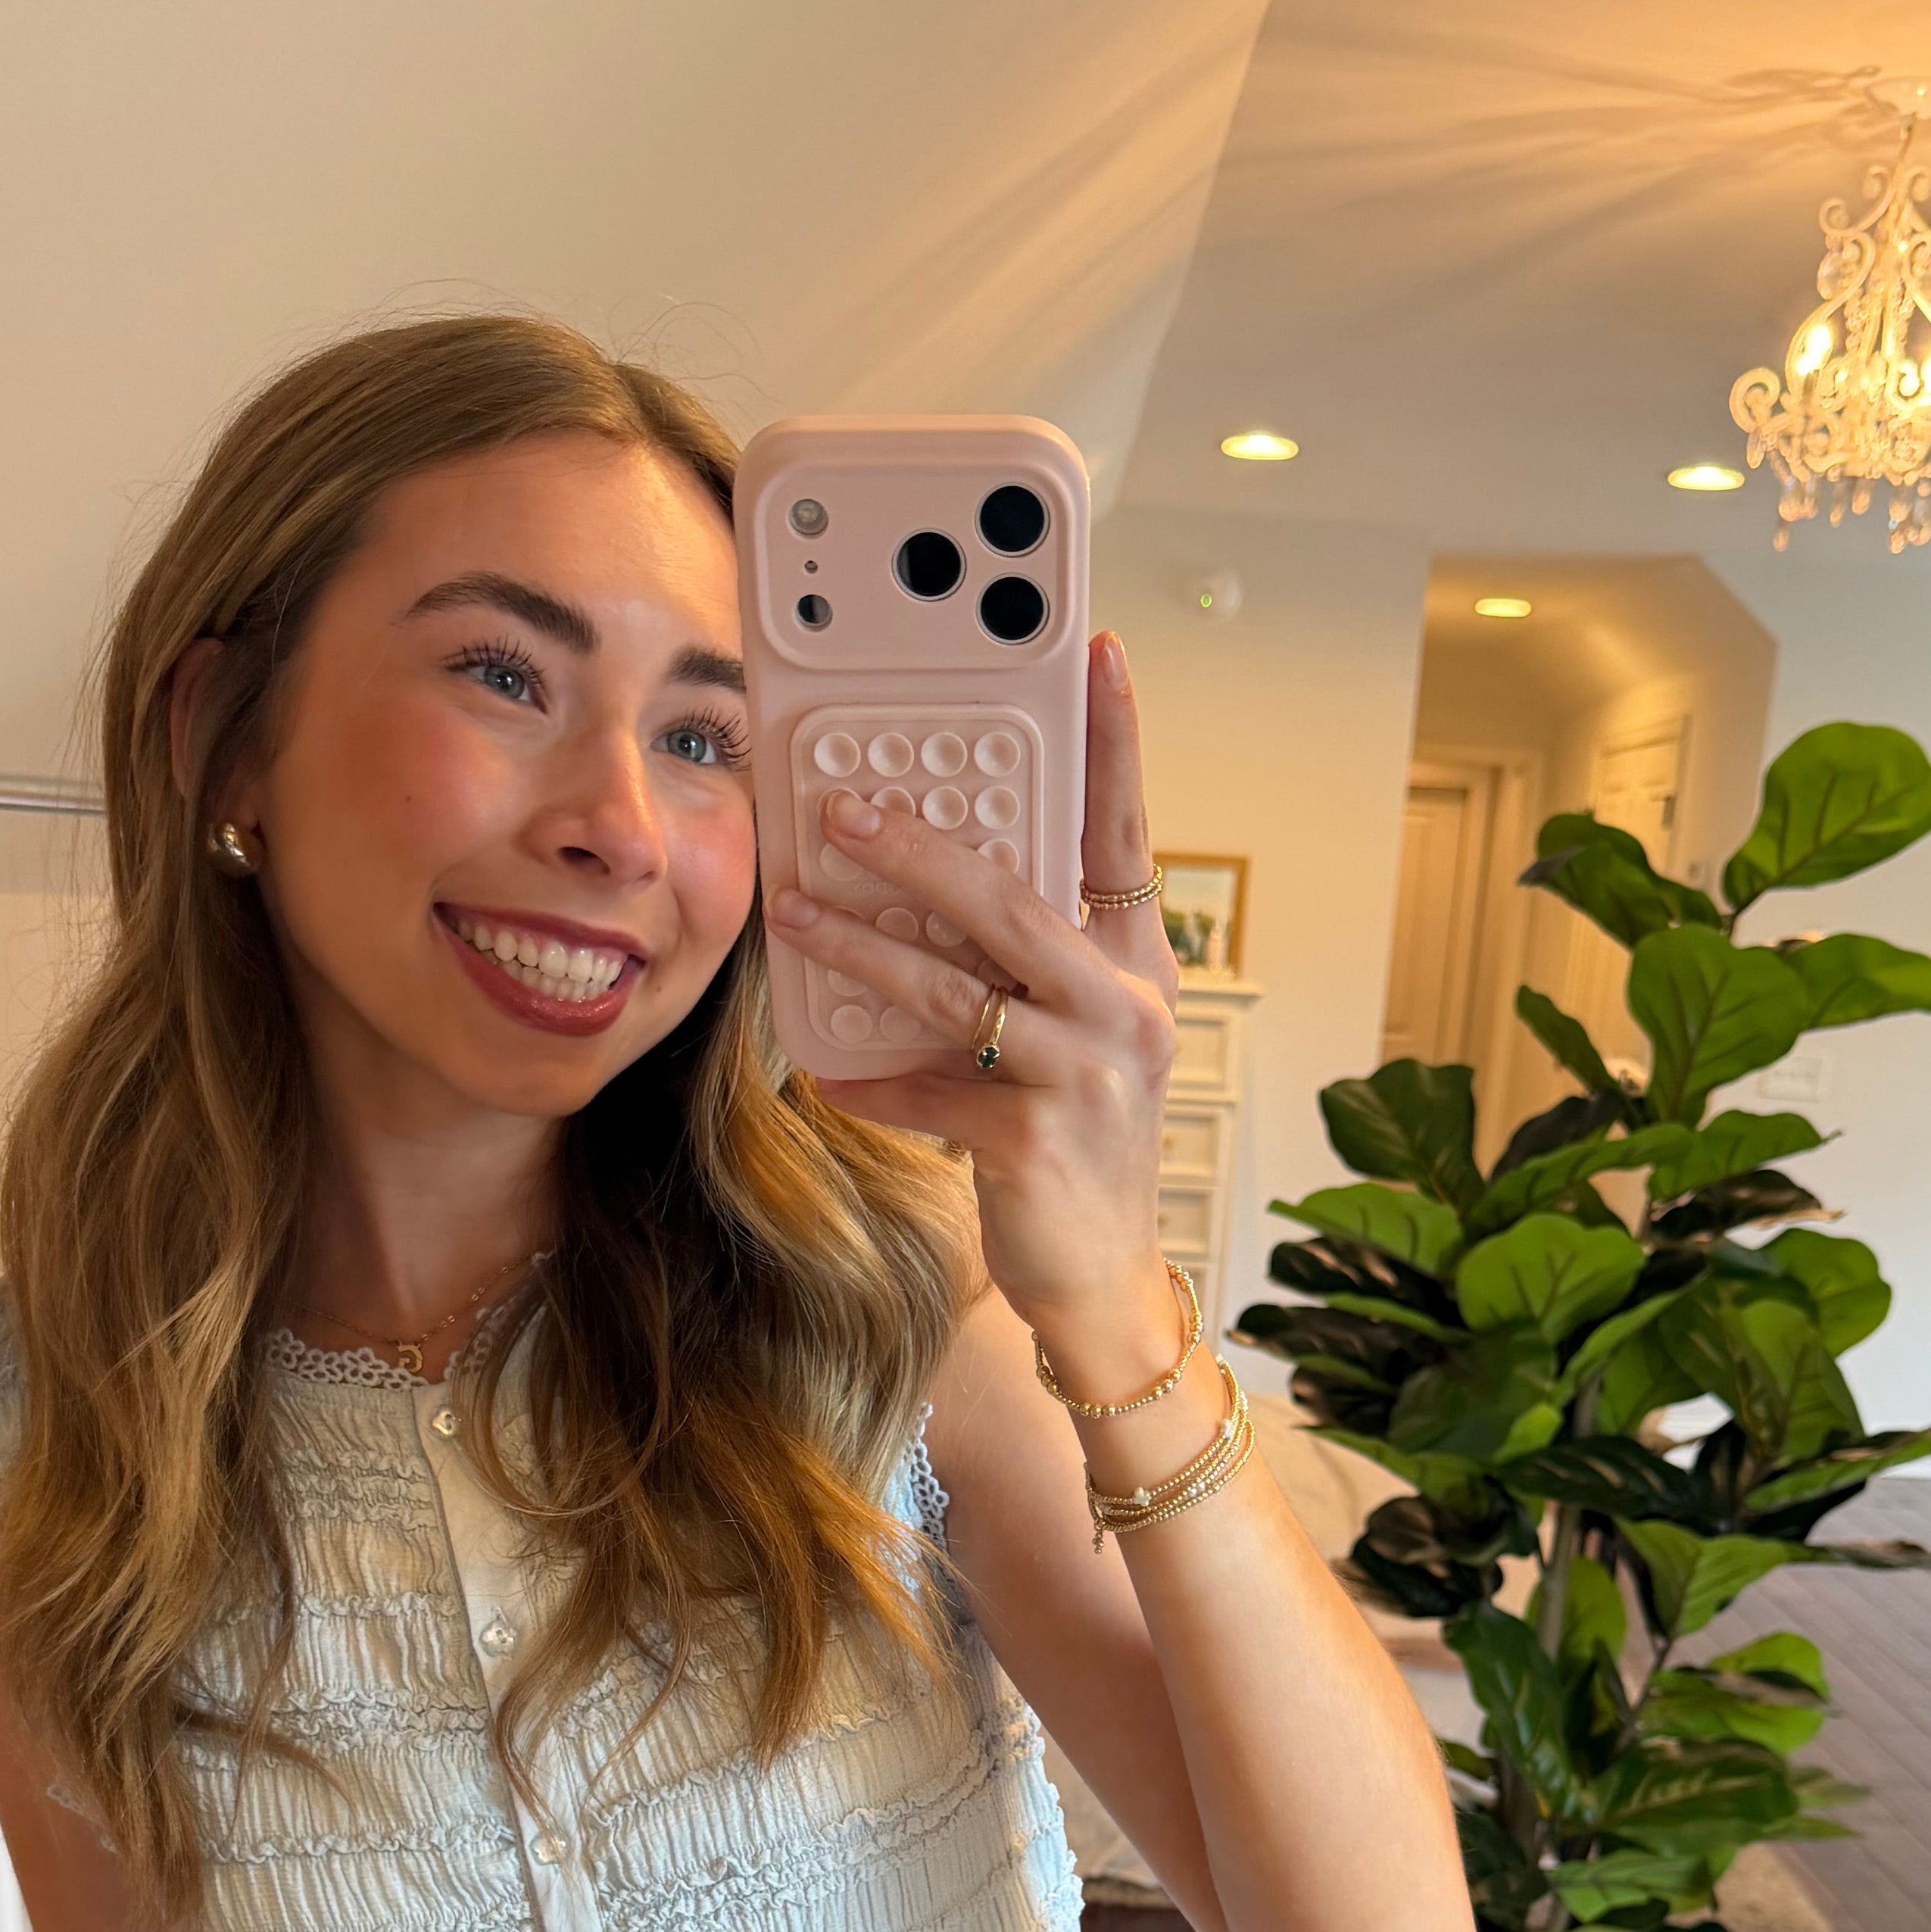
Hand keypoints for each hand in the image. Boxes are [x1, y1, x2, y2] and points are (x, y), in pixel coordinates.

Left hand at [767, 629, 1189, 1399]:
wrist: (1100, 1275)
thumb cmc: (1072, 1141)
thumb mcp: (1062, 1035)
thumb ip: (1015, 965)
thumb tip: (918, 887)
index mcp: (1132, 967)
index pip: (1125, 835)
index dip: (1115, 745)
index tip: (1097, 656)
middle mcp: (1124, 1009)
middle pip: (1015, 901)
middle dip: (921, 848)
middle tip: (844, 806)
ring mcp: (1088, 1075)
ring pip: (959, 988)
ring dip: (865, 947)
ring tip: (798, 913)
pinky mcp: (1035, 1140)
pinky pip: (930, 1091)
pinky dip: (873, 1084)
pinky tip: (828, 1076)